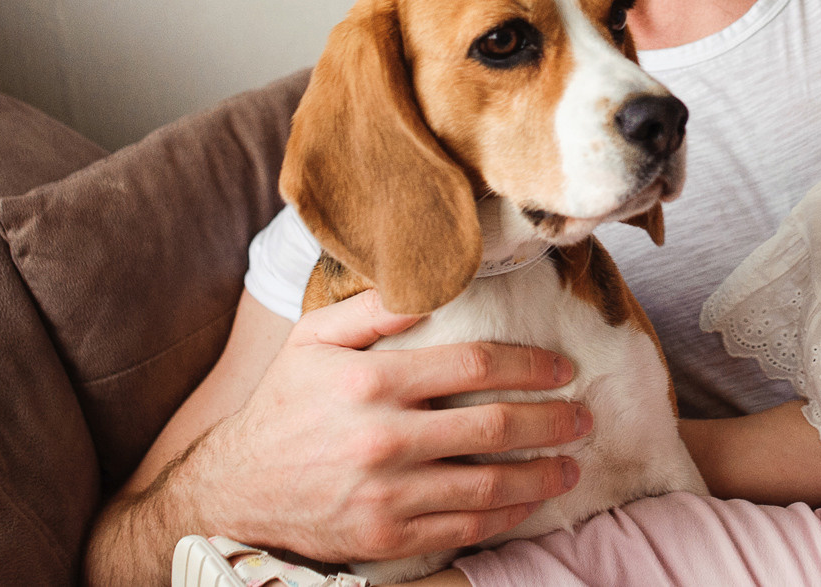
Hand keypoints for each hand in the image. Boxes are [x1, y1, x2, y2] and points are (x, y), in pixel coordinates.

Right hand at [189, 291, 586, 563]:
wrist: (236, 492)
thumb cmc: (284, 407)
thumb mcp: (313, 342)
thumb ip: (371, 309)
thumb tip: (429, 285)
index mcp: (372, 382)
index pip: (473, 365)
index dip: (528, 365)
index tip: (561, 367)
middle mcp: (384, 438)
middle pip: (493, 426)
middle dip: (550, 420)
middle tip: (583, 415)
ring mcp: (388, 493)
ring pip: (488, 483)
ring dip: (541, 473)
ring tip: (572, 464)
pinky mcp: (388, 536)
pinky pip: (464, 526)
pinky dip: (507, 514)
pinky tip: (530, 500)